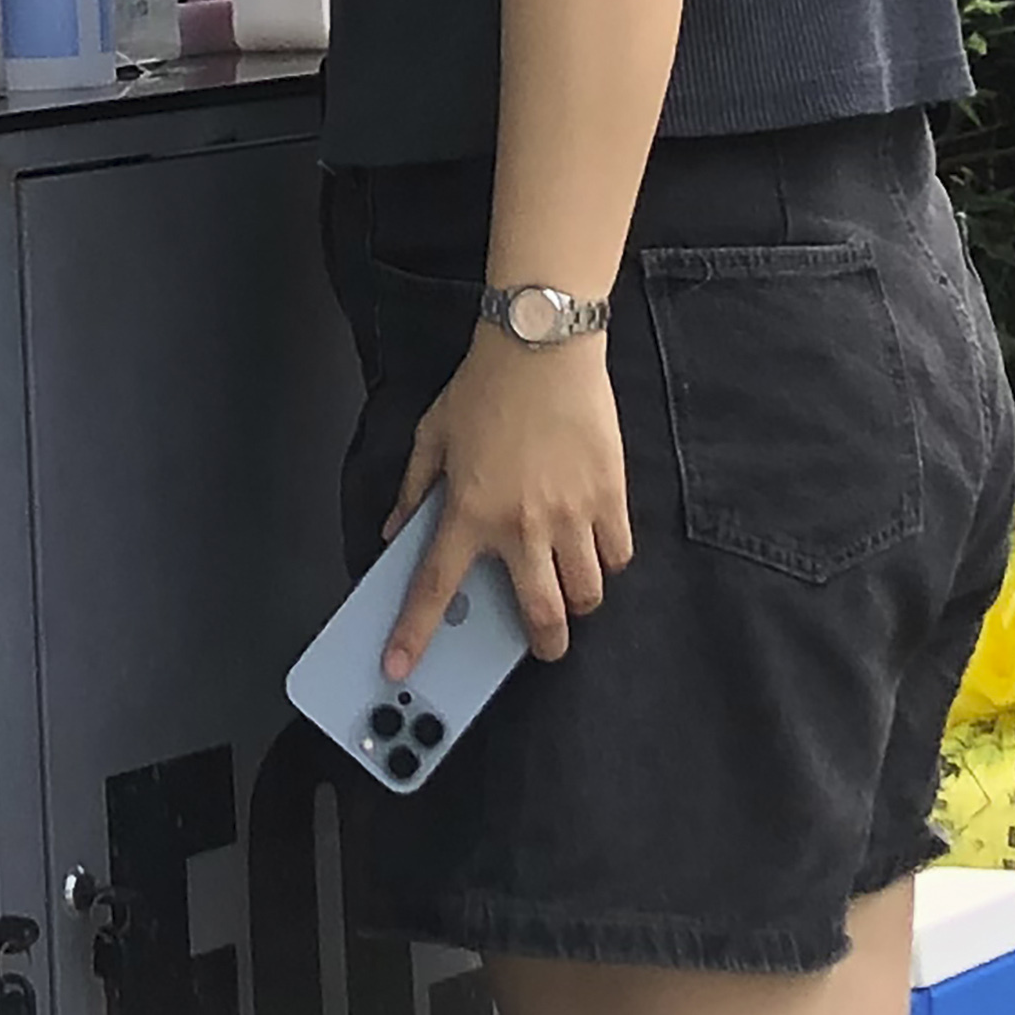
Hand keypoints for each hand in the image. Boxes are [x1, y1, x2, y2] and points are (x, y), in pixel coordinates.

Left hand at [384, 325, 632, 674]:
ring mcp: (572, 516)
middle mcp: (522, 525)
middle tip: (541, 645)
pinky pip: (617, 556)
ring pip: (586, 594)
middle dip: (543, 644)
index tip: (399, 667)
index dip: (413, 634)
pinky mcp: (611, 499)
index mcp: (468, 512)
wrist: (542, 348)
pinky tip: (592, 549)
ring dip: (576, 603)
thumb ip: (413, 491)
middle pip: (542, 615)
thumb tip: (397, 531)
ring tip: (566, 589)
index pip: (434, 587)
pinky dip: (605, 563)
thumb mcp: (431, 437)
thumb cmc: (484, 390)